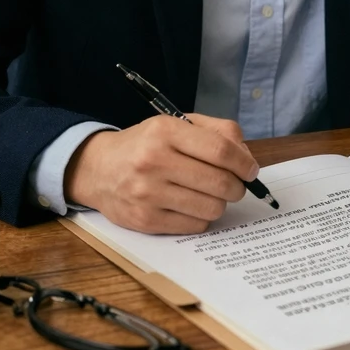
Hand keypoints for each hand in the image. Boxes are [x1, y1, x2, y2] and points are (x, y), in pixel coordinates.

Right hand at [65, 114, 258, 233]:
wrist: (99, 170)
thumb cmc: (146, 145)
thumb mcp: (176, 124)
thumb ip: (216, 131)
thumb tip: (247, 157)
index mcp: (165, 131)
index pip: (220, 150)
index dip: (244, 163)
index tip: (251, 170)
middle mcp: (154, 161)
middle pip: (220, 182)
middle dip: (237, 186)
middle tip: (234, 185)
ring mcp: (148, 194)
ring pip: (211, 208)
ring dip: (219, 203)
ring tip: (208, 194)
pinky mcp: (146, 221)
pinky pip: (195, 226)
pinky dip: (201, 217)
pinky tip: (190, 205)